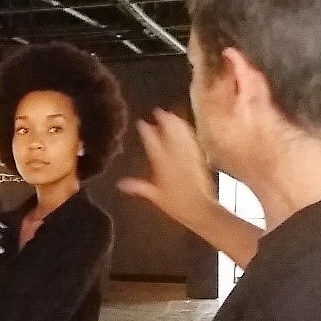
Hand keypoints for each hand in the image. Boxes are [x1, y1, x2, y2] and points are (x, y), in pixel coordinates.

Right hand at [117, 108, 217, 227]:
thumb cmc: (175, 205)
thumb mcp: (154, 196)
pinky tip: (185, 125)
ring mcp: (188, 155)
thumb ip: (138, 187)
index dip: (146, 131)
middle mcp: (174, 156)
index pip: (152, 143)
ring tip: (170, 113)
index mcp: (161, 164)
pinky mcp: (199, 157)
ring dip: (176, 123)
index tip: (142, 122)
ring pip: (180, 134)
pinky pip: (191, 140)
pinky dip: (187, 131)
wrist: (200, 208)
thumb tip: (121, 184)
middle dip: (164, 121)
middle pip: (169, 133)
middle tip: (159, 111)